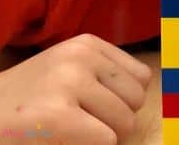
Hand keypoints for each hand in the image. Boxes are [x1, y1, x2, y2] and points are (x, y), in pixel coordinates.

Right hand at [0, 34, 150, 144]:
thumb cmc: (31, 100)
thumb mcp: (69, 71)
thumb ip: (107, 75)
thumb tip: (147, 90)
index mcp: (87, 44)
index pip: (142, 78)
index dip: (124, 99)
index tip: (97, 105)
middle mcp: (80, 57)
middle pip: (136, 101)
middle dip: (116, 119)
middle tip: (81, 122)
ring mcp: (67, 83)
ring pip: (124, 123)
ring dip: (103, 136)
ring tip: (70, 130)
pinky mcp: (56, 116)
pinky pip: (106, 141)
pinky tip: (61, 140)